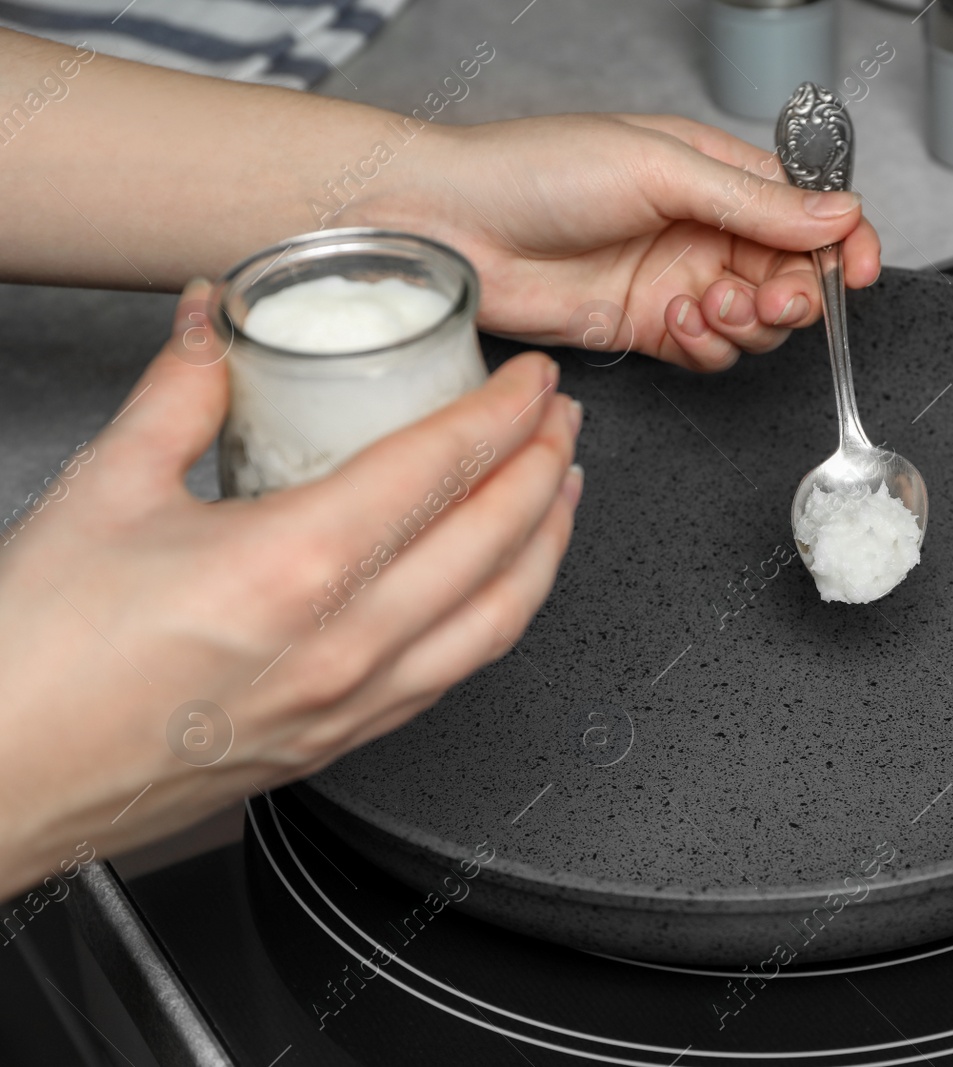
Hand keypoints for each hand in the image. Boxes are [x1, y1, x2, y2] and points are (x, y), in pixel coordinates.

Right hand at [0, 282, 581, 897]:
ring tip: (563, 492)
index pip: (443, 468)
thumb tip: (213, 324)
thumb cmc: (36, 659)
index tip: (531, 380)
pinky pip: (459, 671)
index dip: (504, 413)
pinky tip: (502, 585)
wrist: (1, 777)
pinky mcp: (344, 741)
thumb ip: (179, 393)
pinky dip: (503, 613)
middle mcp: (346, 641)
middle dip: (545, 465)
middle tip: (560, 419)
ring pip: (501, 615)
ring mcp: (354, 701)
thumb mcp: (104, 492)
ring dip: (547, 544)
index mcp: (294, 565)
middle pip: (495, 537)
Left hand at [348, 113, 881, 371]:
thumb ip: (754, 201)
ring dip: (749, 324)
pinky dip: (706, 347)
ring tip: (708, 306)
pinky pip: (710, 353)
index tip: (858, 270)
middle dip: (796, 295)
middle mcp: (703, 227)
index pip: (807, 209)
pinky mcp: (648, 329)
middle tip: (773, 299)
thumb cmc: (535, 170)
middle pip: (792, 275)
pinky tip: (673, 322)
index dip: (842, 241)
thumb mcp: (659, 168)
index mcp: (714, 172)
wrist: (452, 225)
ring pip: (757, 323)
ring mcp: (678, 280)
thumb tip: (838, 213)